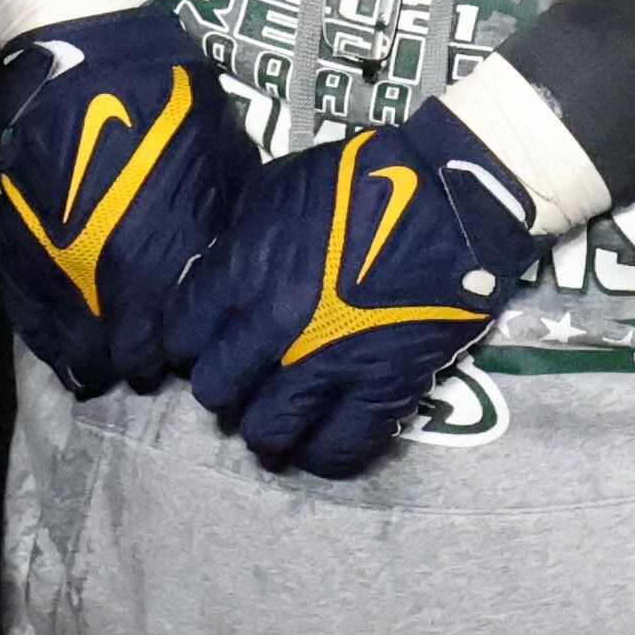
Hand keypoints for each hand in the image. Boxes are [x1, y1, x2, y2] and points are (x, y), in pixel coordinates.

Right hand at [0, 3, 258, 392]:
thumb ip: (225, 221)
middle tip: (145, 362)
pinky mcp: (16, 252)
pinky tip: (60, 346)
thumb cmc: (165, 104)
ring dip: (90, 359)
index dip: (180, 347)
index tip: (184, 347)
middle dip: (137, 360)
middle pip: (125, 350)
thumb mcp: (222, 158)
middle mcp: (111, 273)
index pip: (176, 333)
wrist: (82, 65)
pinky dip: (46, 336)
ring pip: (72, 344)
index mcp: (169, 252)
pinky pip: (28, 316)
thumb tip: (238, 265)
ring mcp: (58, 267)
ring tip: (101, 366)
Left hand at [181, 103, 539, 474]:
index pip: (183, 337)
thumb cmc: (361, 181)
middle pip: (216, 392)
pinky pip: (337, 449)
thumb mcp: (276, 188)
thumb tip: (214, 276)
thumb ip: (239, 241)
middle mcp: (273, 330)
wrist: (450, 199)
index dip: (191, 342)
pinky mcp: (381, 391)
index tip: (206, 342)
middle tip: (244, 379)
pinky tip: (319, 442)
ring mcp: (327, 367)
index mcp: (242, 273)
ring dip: (266, 428)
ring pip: (267, 432)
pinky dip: (321, 453)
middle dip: (225, 387)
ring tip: (277, 418)